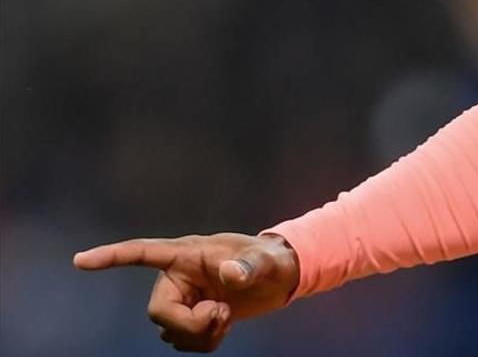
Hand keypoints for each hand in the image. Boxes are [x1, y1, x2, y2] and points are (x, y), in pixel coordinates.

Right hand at [74, 232, 299, 352]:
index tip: (80, 261)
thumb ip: (248, 267)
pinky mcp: (189, 317)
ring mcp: (182, 298)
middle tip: (222, 315)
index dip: (112, 257)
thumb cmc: (270, 260)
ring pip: (169, 332)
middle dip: (189, 325)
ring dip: (199, 335)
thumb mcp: (265, 262)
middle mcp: (177, 276)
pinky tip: (221, 326)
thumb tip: (230, 274)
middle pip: (159, 312)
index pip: (143, 253)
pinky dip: (204, 343)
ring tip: (226, 315)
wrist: (278, 277)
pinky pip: (182, 342)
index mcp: (187, 253)